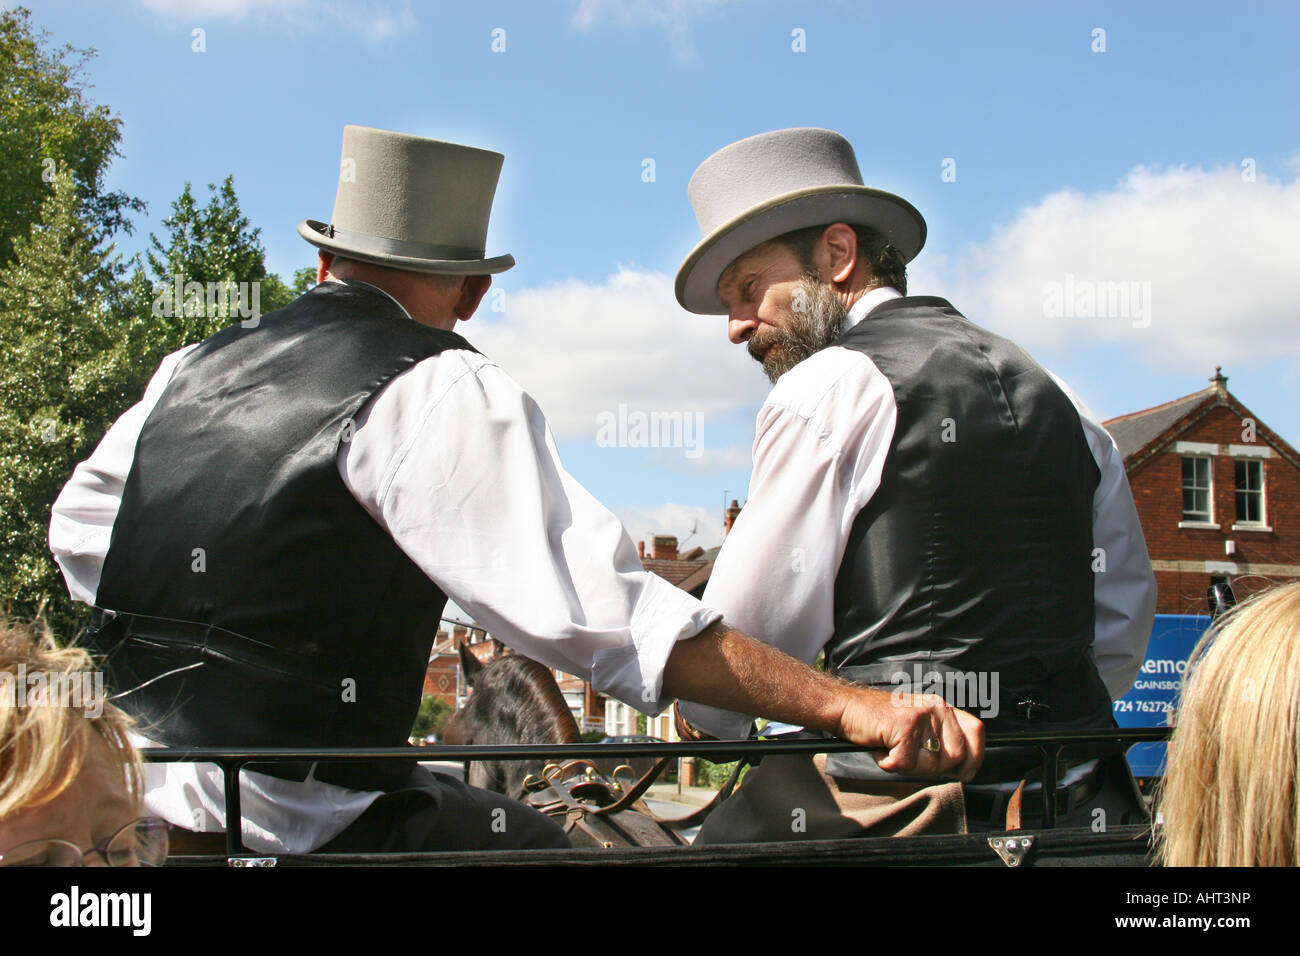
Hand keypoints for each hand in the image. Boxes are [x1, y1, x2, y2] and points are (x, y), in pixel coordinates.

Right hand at [838, 688, 984, 781]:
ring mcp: (922, 715)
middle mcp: (936, 707)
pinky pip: (906, 763)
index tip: (964, 773)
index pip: (976, 731)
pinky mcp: (905, 725)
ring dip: (909, 767)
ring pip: (932, 764)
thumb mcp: (917, 724)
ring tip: (892, 750)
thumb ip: (939, 737)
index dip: (975, 757)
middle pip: (955, 756)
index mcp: (942, 708)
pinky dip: (889, 764)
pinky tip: (881, 749)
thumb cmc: (878, 721)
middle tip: (909, 759)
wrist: (846, 707)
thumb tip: (960, 767)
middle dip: (932, 768)